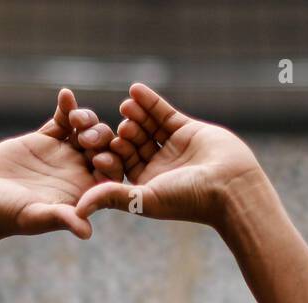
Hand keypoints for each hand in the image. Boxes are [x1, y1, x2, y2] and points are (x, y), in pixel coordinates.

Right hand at [0, 88, 121, 242]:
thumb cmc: (5, 215)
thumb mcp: (34, 216)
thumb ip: (61, 218)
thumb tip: (87, 232)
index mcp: (81, 194)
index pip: (109, 177)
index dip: (112, 165)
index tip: (101, 159)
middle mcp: (75, 174)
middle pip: (103, 149)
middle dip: (101, 138)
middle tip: (87, 136)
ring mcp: (60, 155)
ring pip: (85, 131)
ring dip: (86, 120)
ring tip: (75, 117)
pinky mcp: (43, 140)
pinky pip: (61, 120)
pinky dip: (66, 108)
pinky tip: (66, 95)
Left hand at [76, 83, 263, 228]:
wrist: (230, 185)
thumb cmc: (188, 199)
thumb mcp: (144, 199)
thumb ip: (111, 197)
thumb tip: (77, 208)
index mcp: (143, 186)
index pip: (118, 166)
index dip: (107, 157)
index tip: (98, 149)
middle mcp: (155, 167)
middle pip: (130, 144)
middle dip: (121, 134)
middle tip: (111, 125)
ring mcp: (169, 147)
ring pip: (145, 127)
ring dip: (134, 116)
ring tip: (124, 106)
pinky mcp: (184, 130)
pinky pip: (162, 113)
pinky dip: (150, 102)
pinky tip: (136, 90)